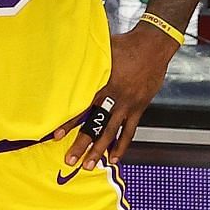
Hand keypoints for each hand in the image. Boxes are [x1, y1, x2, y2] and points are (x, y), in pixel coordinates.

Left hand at [65, 22, 178, 169]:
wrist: (153, 45)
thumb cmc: (126, 44)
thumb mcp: (102, 50)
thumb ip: (86, 62)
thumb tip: (66, 64)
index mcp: (103, 84)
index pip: (82, 107)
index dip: (68, 122)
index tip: (56, 135)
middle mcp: (115, 98)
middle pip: (96, 125)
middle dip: (82, 144)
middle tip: (70, 160)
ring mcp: (128, 105)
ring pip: (112, 132)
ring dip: (100, 150)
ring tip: (90, 165)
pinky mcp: (139, 108)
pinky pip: (129, 131)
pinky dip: (122, 145)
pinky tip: (115, 157)